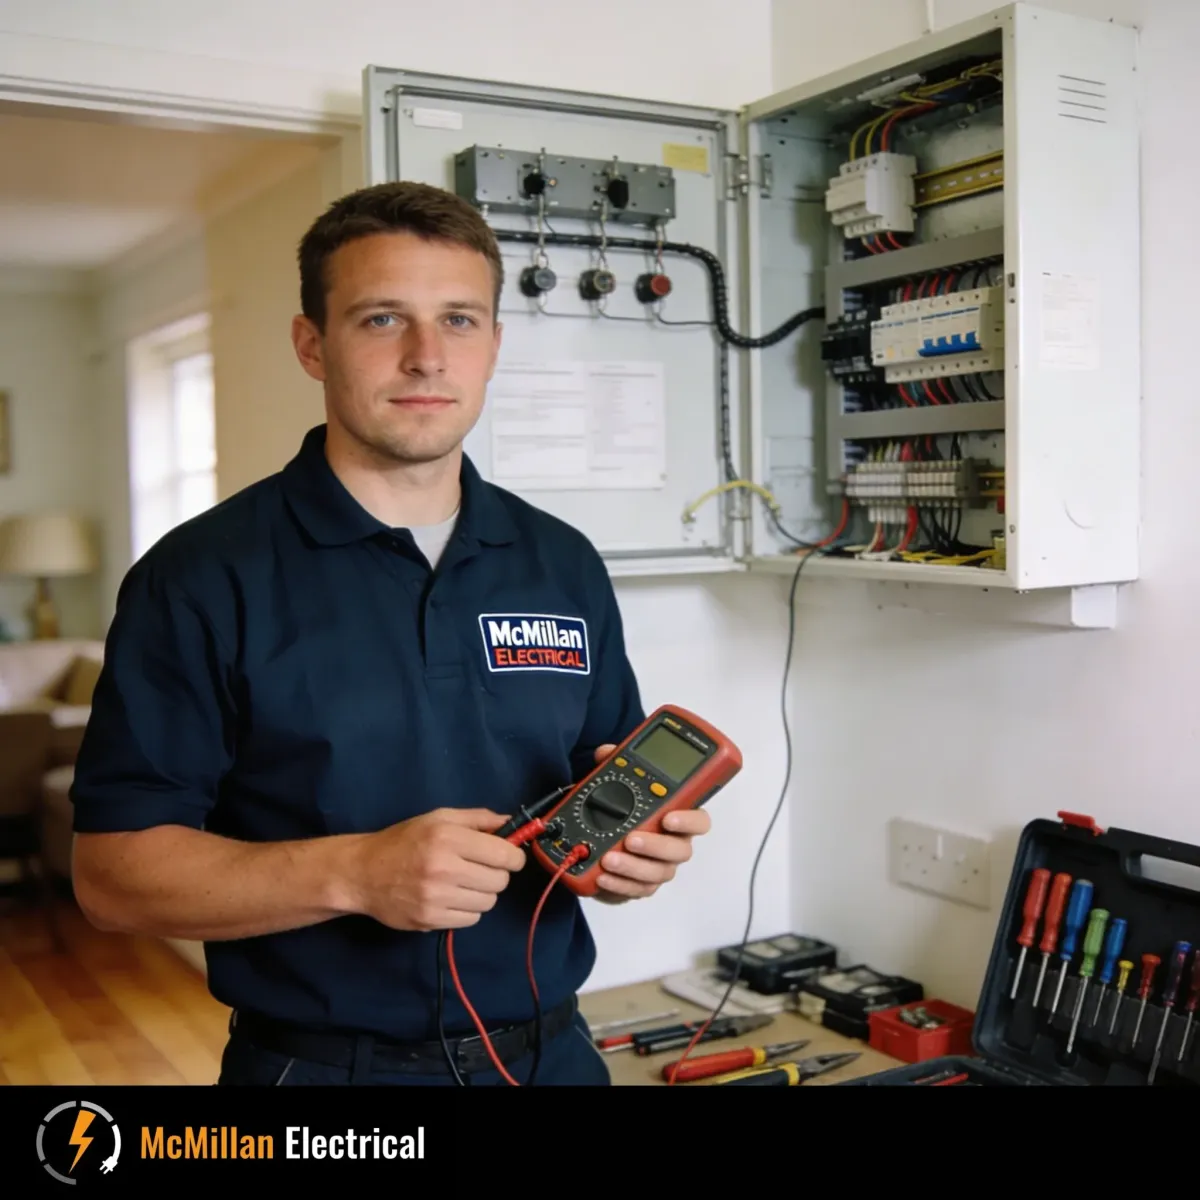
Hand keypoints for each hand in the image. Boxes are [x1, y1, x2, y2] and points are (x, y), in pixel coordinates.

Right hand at [348, 808, 525, 930]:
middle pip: (500, 881)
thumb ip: (478, 819)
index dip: (514, 856)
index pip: (505, 855)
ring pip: (488, 903)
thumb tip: (512, 823)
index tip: (509, 856)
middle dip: (496, 874)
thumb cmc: (404, 841)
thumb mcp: (438, 818)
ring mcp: (436, 898)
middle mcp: (444, 868)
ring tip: (462, 883)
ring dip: (481, 893)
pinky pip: (471, 919)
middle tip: (479, 868)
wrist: (362, 873)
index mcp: (448, 838)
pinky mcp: (430, 920)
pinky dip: (467, 910)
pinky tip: (451, 898)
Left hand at [589, 743, 711, 901]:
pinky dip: (620, 885)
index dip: (690, 821)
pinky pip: (637, 890)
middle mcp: (674, 844)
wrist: (603, 840)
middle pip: (680, 851)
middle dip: (656, 846)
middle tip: (631, 839)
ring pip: (659, 873)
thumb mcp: (615, 782)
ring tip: (609, 859)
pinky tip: (602, 875)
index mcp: (677, 816)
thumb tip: (605, 752)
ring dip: (634, 867)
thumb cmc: (622, 810)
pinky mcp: (641, 885)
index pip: (700, 820)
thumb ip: (614, 764)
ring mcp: (659, 867)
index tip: (669, 818)